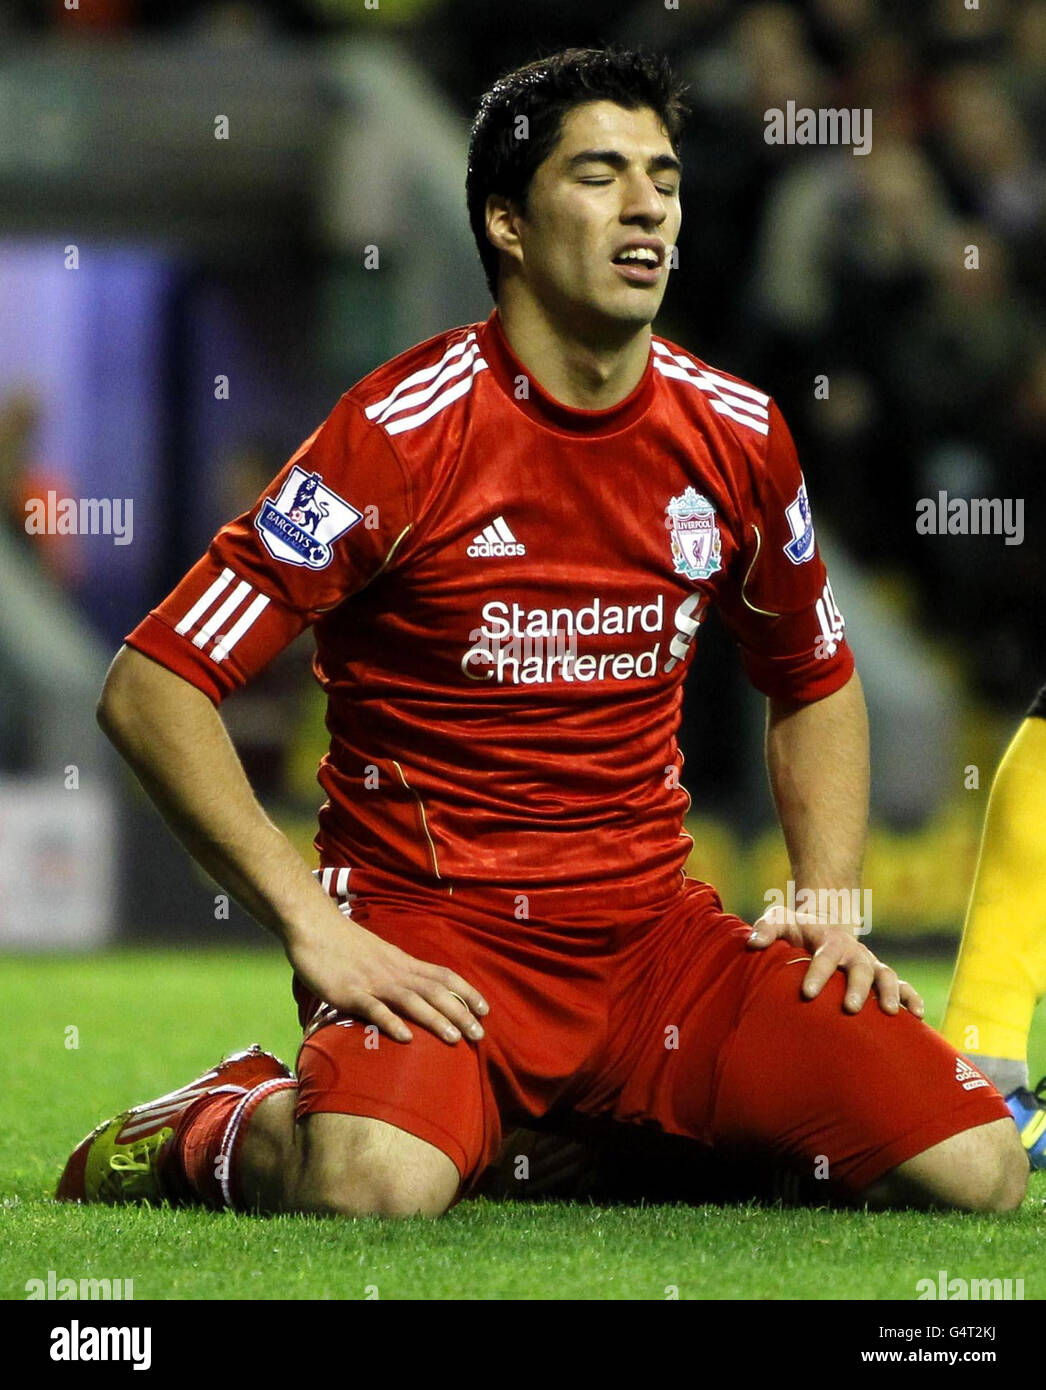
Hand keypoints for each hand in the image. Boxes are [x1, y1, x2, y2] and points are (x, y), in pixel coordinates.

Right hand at [287, 914, 488, 1044]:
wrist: (313, 925)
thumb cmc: (343, 942)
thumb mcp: (378, 954)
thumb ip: (394, 971)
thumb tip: (412, 989)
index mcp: (402, 962)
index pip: (443, 975)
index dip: (466, 992)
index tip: (485, 1010)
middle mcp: (394, 971)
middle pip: (434, 991)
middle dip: (460, 1013)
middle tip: (480, 1035)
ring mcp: (372, 981)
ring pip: (411, 1000)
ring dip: (435, 1019)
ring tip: (455, 1039)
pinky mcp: (349, 992)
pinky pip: (374, 1008)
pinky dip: (391, 1022)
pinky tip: (406, 1038)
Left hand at [747, 904, 923, 1017]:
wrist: (824, 929)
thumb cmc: (796, 930)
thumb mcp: (779, 921)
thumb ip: (766, 928)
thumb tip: (752, 943)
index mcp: (828, 941)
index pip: (823, 957)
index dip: (817, 973)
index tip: (808, 993)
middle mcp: (853, 953)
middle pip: (860, 968)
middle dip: (856, 987)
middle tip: (850, 1007)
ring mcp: (870, 966)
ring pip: (887, 977)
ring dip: (890, 993)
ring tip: (889, 1013)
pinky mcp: (880, 979)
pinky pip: (903, 987)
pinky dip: (912, 999)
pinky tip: (918, 1017)